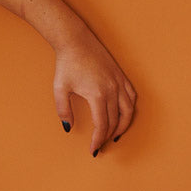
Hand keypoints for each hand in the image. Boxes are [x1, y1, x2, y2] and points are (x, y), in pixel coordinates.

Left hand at [53, 31, 136, 154]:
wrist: (76, 40)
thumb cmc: (66, 64)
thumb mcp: (59, 89)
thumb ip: (63, 110)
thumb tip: (68, 128)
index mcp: (97, 95)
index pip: (102, 125)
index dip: (98, 140)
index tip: (93, 150)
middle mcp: (112, 90)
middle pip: (115, 120)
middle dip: (108, 136)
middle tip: (100, 145)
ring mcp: (119, 82)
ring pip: (128, 110)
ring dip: (123, 125)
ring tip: (115, 135)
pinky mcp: (121, 75)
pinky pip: (131, 96)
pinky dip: (130, 108)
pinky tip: (124, 115)